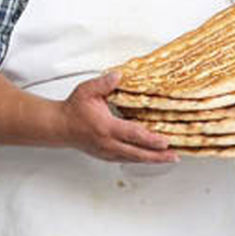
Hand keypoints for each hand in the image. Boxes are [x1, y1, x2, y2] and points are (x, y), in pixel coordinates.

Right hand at [59, 71, 178, 162]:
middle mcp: (108, 143)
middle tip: (174, 156)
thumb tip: (119, 75)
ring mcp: (107, 152)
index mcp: (105, 127)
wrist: (60, 126)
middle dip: (157, 156)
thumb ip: (104, 83)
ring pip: (133, 158)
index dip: (150, 139)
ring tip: (168, 158)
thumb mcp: (87, 91)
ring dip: (152, 159)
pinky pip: (127, 159)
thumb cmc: (73, 109)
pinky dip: (141, 159)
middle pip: (137, 153)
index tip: (165, 141)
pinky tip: (150, 157)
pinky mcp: (106, 156)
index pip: (132, 134)